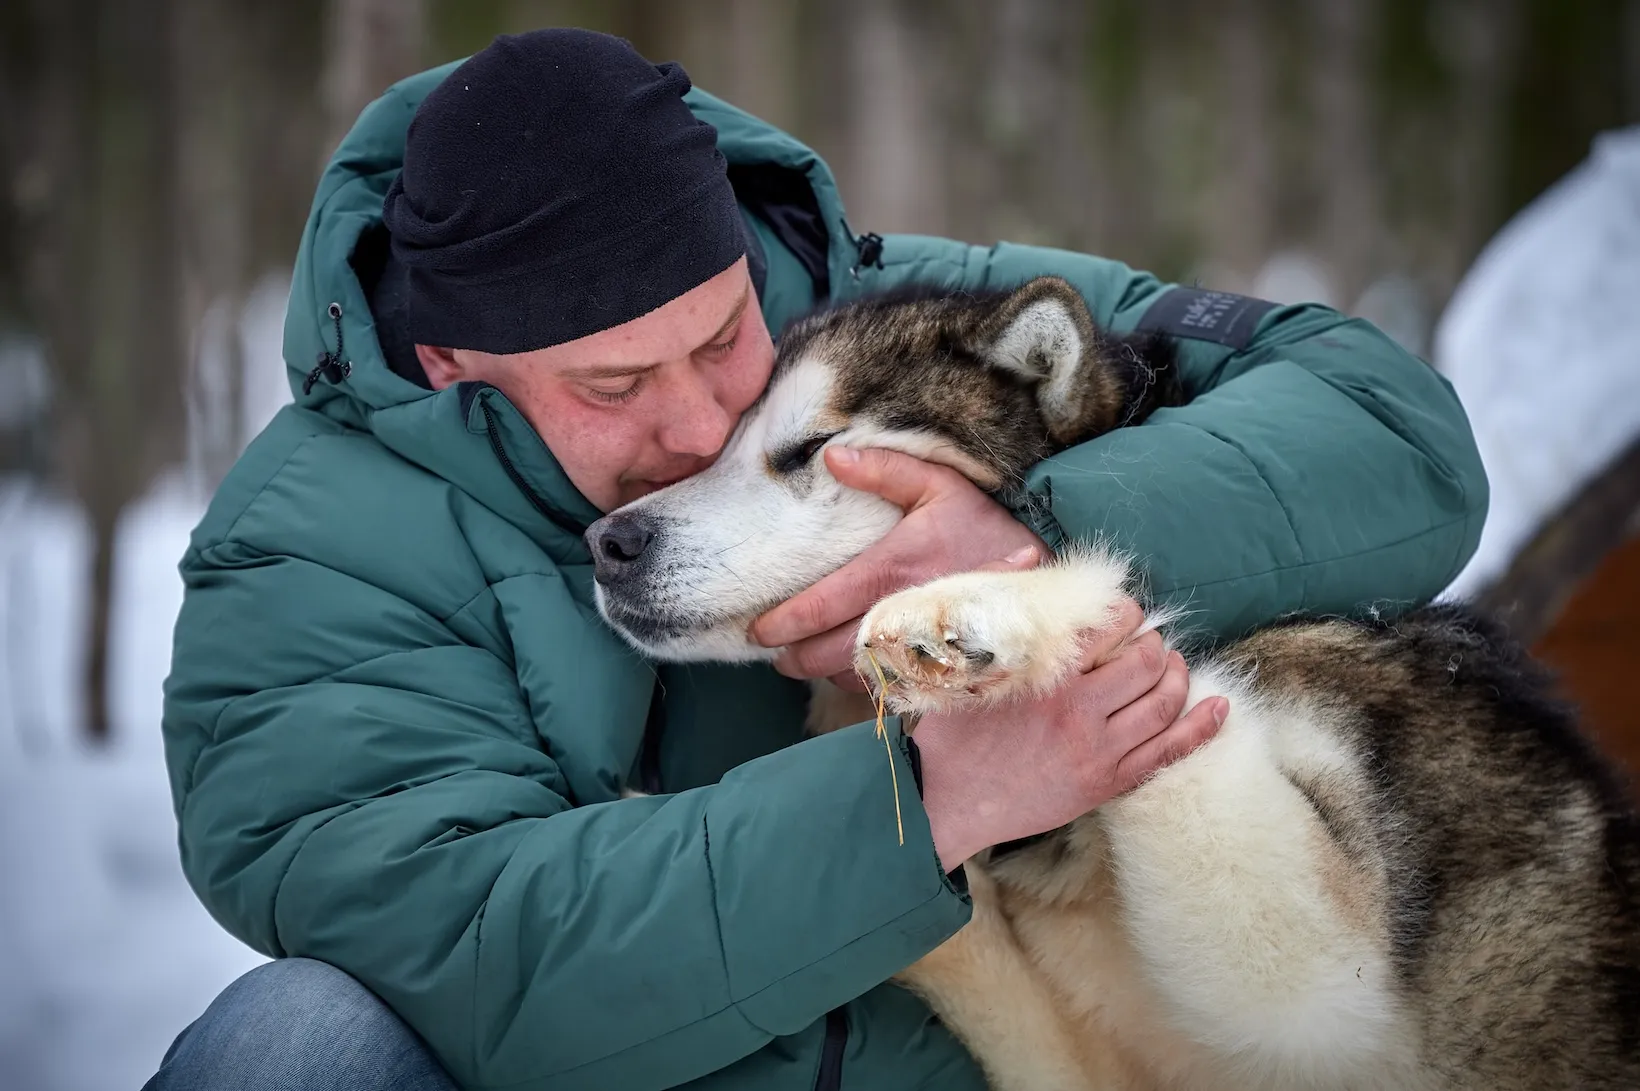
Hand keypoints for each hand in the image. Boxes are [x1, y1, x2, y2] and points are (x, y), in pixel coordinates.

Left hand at [750, 446, 1047, 689]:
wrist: (1048, 579)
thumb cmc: (990, 527)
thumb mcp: (942, 486)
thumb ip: (886, 468)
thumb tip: (831, 457)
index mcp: (890, 572)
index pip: (818, 607)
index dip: (781, 625)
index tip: (758, 630)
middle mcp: (898, 617)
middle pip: (825, 653)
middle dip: (793, 658)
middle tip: (776, 655)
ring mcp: (918, 652)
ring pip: (853, 677)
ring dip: (825, 675)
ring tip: (808, 663)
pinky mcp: (939, 674)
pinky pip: (888, 691)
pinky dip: (865, 687)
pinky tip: (856, 673)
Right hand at [911, 602, 1226, 870]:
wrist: (943, 805)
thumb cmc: (948, 733)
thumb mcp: (961, 659)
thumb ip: (991, 599)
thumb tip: (1030, 555)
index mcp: (1047, 676)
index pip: (1111, 626)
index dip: (1125, 612)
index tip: (1120, 613)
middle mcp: (1080, 712)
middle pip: (1149, 663)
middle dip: (1154, 644)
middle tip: (1144, 642)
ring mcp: (1099, 752)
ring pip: (1166, 704)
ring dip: (1178, 676)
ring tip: (1169, 666)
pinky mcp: (1107, 785)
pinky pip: (1170, 753)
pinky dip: (1202, 727)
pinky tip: (1219, 708)